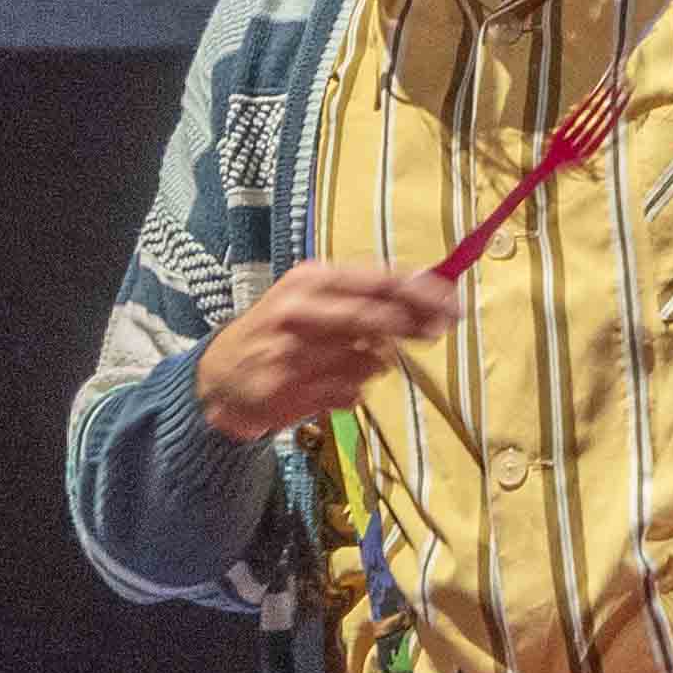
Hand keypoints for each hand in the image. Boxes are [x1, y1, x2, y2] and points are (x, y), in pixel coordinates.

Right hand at [193, 259, 464, 446]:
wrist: (219, 378)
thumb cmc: (279, 331)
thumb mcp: (314, 298)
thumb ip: (365, 297)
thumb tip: (431, 302)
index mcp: (309, 280)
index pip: (376, 280)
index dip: (420, 292)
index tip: (453, 303)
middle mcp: (300, 311)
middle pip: (375, 319)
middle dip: (413, 326)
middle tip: (438, 330)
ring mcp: (293, 353)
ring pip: (370, 361)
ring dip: (376, 363)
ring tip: (350, 360)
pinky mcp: (291, 390)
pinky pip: (352, 393)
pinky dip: (353, 390)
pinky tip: (327, 384)